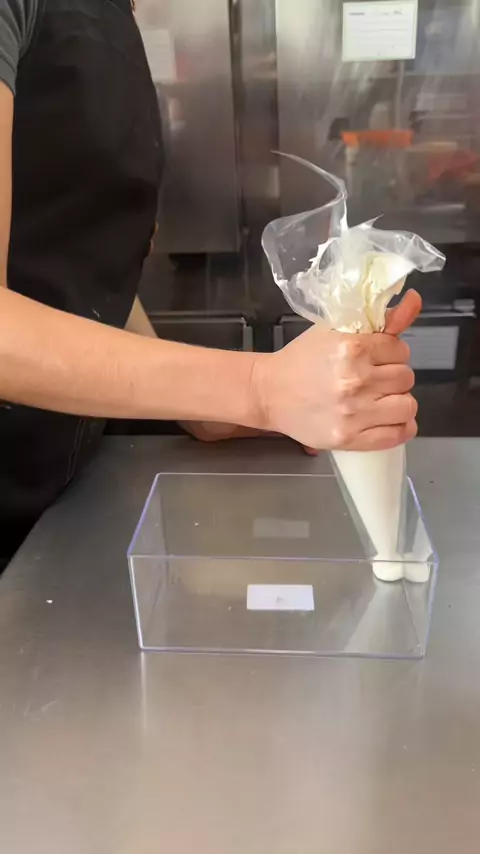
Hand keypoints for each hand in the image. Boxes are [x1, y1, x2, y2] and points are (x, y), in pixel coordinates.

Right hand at [250, 290, 420, 451]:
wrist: (268, 393)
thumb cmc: (302, 360)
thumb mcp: (336, 330)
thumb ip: (380, 320)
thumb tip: (416, 299)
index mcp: (352, 347)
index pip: (400, 350)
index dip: (391, 353)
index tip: (378, 358)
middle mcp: (355, 380)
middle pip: (406, 378)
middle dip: (394, 376)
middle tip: (375, 379)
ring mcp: (353, 412)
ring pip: (407, 406)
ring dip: (398, 402)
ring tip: (381, 400)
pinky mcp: (348, 438)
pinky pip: (396, 435)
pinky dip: (400, 428)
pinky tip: (388, 420)